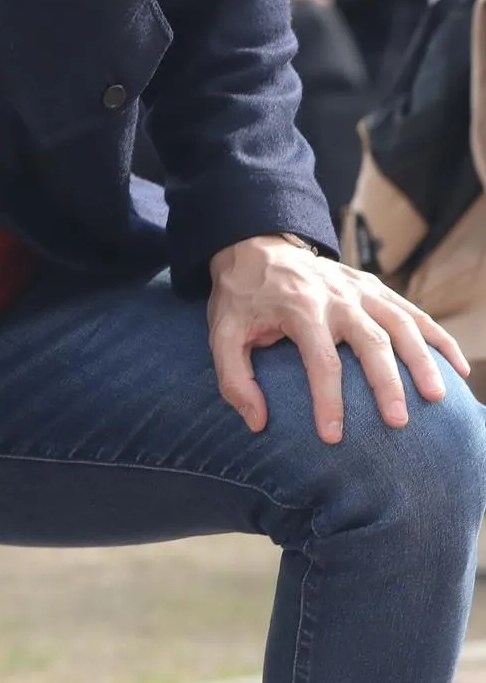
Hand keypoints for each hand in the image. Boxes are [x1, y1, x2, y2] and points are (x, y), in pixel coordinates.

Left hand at [208, 234, 467, 442]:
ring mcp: (359, 289)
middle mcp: (335, 297)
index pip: (321, 360)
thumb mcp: (222, 331)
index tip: (333, 437)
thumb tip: (257, 421)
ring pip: (401, 323)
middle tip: (398, 422)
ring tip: (437, 398)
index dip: (328, 400)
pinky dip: (439, 337)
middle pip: (370, 341)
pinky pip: (413, 311)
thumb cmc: (242, 297)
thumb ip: (234, 377)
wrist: (254, 245)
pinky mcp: (374, 287)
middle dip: (386, 383)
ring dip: (422, 360)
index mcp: (299, 308)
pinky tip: (459, 367)